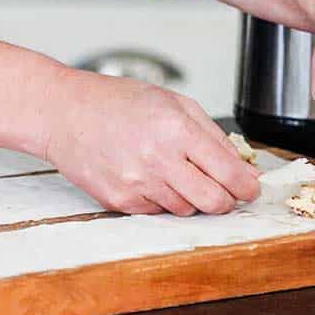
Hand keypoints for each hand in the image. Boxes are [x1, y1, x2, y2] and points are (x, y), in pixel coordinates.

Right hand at [43, 69, 259, 214]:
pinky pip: (158, 212)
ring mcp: (137, 185)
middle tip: (226, 190)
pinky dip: (162, 199)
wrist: (64, 114)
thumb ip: (212, 134)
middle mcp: (158, 160)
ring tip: (175, 171)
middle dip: (227, 200)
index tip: (250, 187)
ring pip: (187, 210)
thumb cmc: (116, 102)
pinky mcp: (120, 202)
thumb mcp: (174, 102)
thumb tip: (242, 165)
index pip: (229, 173)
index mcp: (176, 129)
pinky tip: (149, 176)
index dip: (247, 186)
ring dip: (192, 197)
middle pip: (214, 202)